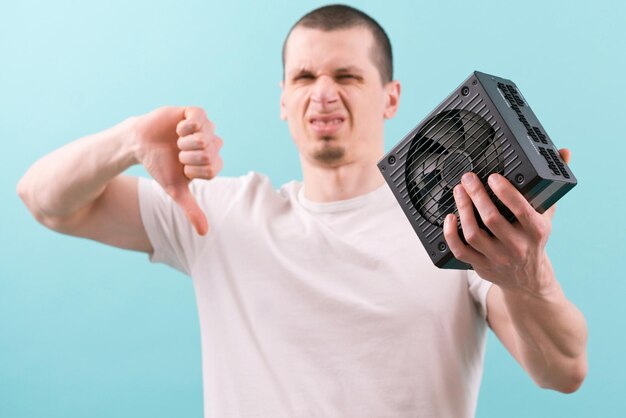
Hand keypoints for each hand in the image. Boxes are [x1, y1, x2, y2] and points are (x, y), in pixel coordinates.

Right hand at [132, 106, 222, 234]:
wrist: (140, 144)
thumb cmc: (160, 166)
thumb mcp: (176, 190)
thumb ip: (192, 210)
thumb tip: (204, 233)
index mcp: (212, 162)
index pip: (213, 168)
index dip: (194, 169)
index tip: (183, 167)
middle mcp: (212, 144)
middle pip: (209, 153)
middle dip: (188, 156)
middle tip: (178, 153)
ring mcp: (205, 127)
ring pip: (204, 137)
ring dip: (184, 142)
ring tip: (176, 140)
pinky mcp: (195, 113)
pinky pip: (199, 119)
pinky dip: (185, 127)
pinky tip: (178, 129)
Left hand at [443, 149, 570, 292]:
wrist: (528, 279)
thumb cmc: (533, 240)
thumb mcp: (546, 215)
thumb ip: (549, 184)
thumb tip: (563, 152)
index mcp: (535, 231)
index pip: (520, 210)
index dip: (505, 192)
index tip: (493, 177)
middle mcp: (516, 246)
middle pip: (491, 219)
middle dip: (477, 195)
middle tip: (468, 178)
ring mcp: (497, 257)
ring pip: (474, 233)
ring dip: (463, 209)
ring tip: (458, 191)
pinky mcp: (480, 266)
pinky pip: (460, 250)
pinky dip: (451, 233)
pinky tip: (450, 217)